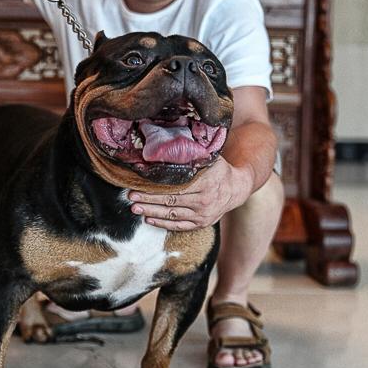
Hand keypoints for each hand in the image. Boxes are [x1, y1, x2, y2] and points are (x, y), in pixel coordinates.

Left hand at [128, 158, 253, 230]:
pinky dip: (163, 224)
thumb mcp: (209, 156)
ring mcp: (202, 214)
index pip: (175, 186)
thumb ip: (192, 152)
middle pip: (170, 200)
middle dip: (148, 199)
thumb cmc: (219, 168)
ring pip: (172, 215)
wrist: (237, 188)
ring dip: (151, 212)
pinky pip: (179, 226)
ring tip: (134, 208)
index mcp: (205, 182)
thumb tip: (169, 142)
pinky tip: (149, 219)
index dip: (155, 186)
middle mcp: (204, 200)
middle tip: (131, 196)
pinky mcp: (201, 223)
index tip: (138, 184)